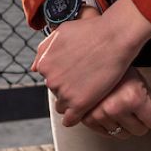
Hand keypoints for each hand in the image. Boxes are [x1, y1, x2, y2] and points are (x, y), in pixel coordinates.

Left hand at [32, 12, 137, 126]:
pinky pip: (70, 120)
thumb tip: (35, 67)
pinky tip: (84, 108)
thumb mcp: (62, 31)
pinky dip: (75, 117)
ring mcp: (65, 93)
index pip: (49, 77)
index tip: (75, 71)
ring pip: (63, 105)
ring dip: (73, 100)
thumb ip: (44, 49)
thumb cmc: (92, 30)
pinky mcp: (80, 104)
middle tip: (85, 77)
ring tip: (88, 90)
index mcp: (44, 64)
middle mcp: (51, 80)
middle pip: (56, 91)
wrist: (115, 36)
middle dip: (68, 86)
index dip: (63, 74)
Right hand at [81, 67, 150, 139]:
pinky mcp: (89, 120)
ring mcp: (101, 114)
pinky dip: (112, 125)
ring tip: (123, 106)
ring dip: (126, 124)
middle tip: (137, 106)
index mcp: (133, 97)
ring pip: (123, 134)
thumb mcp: (142, 82)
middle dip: (141, 120)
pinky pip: (107, 135)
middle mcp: (116, 108)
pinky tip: (112, 111)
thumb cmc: (120, 70)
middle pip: (140, 130)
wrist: (96, 62)